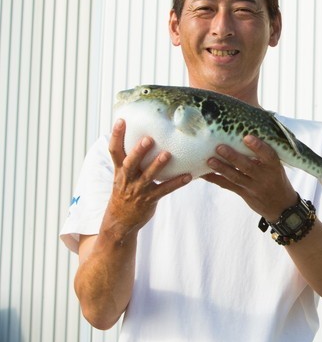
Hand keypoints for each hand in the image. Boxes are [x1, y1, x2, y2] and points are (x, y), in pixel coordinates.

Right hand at [105, 119, 191, 239]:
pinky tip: (188, 176)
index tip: (121, 120)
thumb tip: (139, 136)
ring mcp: (138, 190)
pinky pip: (164, 190)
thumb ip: (129, 159)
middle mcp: (127, 179)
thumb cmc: (124, 192)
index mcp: (119, 170)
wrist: (120, 221)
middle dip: (138, 151)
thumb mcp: (121, 175)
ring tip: (168, 154)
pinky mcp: (149, 199)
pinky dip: (176, 183)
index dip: (116, 136)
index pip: (114, 151)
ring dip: (158, 165)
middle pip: (130, 163)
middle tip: (148, 139)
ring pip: (148, 176)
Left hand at [202, 135, 296, 219]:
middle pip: (247, 167)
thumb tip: (246, 136)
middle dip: (233, 157)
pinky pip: (228, 186)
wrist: (282, 206)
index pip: (269, 156)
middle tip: (220, 147)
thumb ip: (264, 156)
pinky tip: (204, 174)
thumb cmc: (277, 179)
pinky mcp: (244, 194)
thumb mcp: (277, 168)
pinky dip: (215, 179)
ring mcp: (254, 187)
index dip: (258, 147)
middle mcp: (264, 177)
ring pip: (236, 177)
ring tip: (210, 160)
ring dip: (222, 168)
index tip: (247, 137)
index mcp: (274, 168)